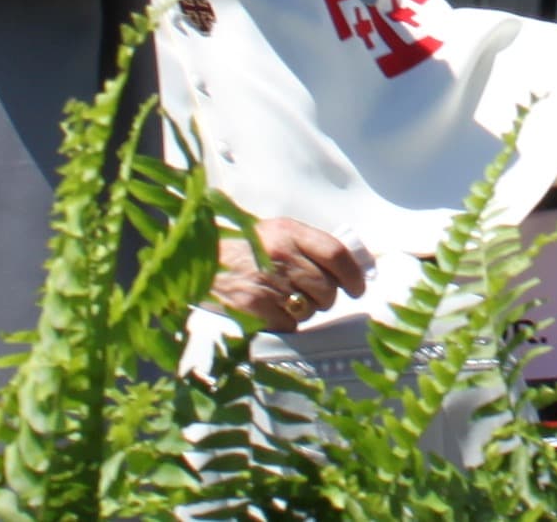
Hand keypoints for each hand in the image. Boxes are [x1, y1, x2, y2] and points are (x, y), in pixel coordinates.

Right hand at [210, 215, 369, 332]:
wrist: (199, 262)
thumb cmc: (244, 249)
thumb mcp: (276, 233)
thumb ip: (309, 246)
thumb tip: (352, 269)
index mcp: (289, 231)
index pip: (336, 253)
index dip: (353, 275)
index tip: (357, 289)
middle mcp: (281, 255)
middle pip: (327, 288)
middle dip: (325, 298)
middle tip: (308, 294)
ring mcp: (268, 283)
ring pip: (310, 310)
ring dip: (303, 310)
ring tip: (281, 297)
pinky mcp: (255, 308)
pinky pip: (289, 325)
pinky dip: (284, 323)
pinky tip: (268, 308)